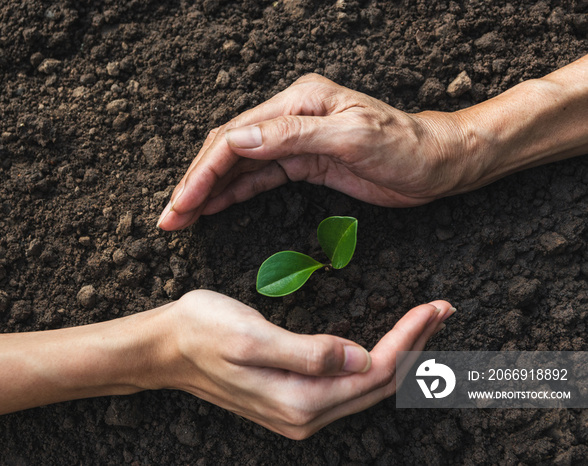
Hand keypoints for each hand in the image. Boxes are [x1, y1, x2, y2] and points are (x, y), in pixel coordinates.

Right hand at [157, 290, 453, 439]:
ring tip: (426, 323)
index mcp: (300, 401)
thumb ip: (307, 354)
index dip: (408, 339)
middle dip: (416, 347)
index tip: (432, 306)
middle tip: (443, 310)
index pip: (373, 372)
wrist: (165, 347)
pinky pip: (348, 386)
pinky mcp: (293, 399)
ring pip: (367, 386)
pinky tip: (386, 344)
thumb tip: (358, 359)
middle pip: (379, 384)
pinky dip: (376, 362)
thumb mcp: (251, 337)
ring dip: (401, 355)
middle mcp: (305, 415)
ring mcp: (299, 411)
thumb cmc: (202, 332)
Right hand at [159, 56, 587, 230]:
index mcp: (298, 103)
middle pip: (229, 149)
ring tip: (182, 218)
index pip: (236, 136)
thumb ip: (293, 135)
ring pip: (240, 165)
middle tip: (171, 217)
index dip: (204, 170)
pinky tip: (214, 208)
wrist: (441, 162)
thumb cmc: (406, 147)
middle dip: (196, 182)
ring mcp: (296, 140)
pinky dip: (234, 193)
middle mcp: (291, 117)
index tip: (183, 203)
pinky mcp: (305, 163)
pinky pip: (260, 177)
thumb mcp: (352, 137)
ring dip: (210, 191)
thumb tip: (238, 138)